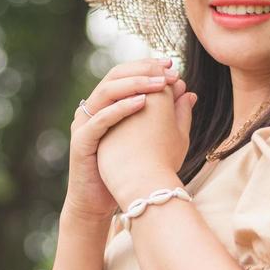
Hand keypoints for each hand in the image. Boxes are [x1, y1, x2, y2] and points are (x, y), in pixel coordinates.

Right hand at [96, 73, 196, 211]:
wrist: (100, 202)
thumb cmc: (125, 171)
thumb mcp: (156, 137)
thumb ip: (171, 115)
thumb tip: (188, 91)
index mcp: (107, 105)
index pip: (125, 75)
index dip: (147, 67)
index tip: (171, 66)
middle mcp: (93, 109)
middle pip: (114, 76)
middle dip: (143, 70)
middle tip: (168, 71)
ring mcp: (85, 124)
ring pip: (106, 92)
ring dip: (134, 84)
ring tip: (159, 84)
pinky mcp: (81, 141)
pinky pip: (100, 119)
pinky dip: (120, 108)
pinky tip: (142, 103)